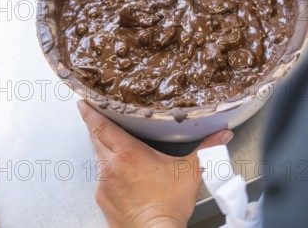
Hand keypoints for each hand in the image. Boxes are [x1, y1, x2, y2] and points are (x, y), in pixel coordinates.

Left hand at [78, 100, 232, 227]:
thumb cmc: (169, 206)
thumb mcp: (190, 172)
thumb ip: (207, 150)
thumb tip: (224, 135)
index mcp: (127, 154)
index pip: (101, 126)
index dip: (90, 112)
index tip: (83, 102)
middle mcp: (110, 166)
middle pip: (96, 138)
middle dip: (95, 125)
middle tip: (94, 113)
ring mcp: (104, 184)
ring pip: (98, 157)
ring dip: (102, 147)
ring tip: (111, 141)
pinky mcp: (102, 199)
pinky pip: (101, 177)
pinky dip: (107, 169)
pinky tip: (119, 172)